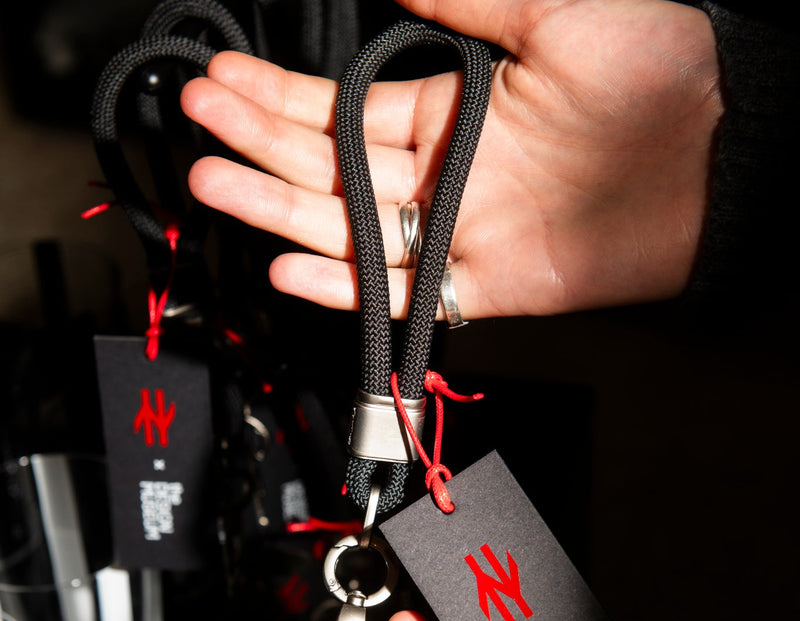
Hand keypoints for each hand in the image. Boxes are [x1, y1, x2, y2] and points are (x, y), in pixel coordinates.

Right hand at [180, 0, 722, 317]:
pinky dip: (343, 285)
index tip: (223, 81)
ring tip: (216, 185)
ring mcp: (453, 233)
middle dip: (259, 144)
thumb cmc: (655, 78)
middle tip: (200, 125)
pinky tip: (290, 265)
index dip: (278, 97)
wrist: (714, 166)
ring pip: (347, 230)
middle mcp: (440, 175)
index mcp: (448, 111)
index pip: (341, 109)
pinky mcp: (476, 286)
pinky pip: (398, 293)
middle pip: (328, 169)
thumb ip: (470, 0)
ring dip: (279, 210)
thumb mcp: (556, 13)